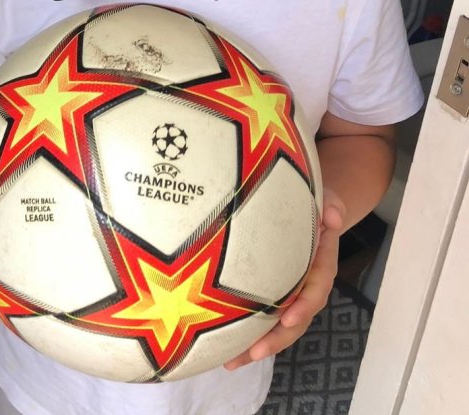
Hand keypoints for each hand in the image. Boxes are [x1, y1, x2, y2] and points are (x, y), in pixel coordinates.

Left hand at [224, 189, 345, 369]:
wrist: (306, 206)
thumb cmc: (312, 202)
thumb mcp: (326, 197)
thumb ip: (332, 205)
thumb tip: (333, 216)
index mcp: (321, 264)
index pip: (317, 288)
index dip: (304, 305)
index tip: (288, 318)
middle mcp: (307, 284)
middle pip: (297, 319)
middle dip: (277, 338)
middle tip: (254, 352)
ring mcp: (291, 293)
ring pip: (279, 326)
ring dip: (258, 345)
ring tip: (232, 361)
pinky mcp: (273, 294)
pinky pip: (263, 318)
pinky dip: (247, 334)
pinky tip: (226, 348)